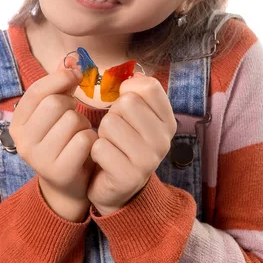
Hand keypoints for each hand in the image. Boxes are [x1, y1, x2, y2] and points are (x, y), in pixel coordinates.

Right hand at [9, 62, 97, 221]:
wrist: (68, 184)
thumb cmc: (63, 140)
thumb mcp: (56, 111)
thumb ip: (60, 84)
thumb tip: (71, 57)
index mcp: (18, 123)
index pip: (37, 90)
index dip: (60, 78)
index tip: (76, 75)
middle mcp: (22, 141)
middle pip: (54, 103)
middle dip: (72, 106)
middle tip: (74, 117)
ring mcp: (39, 158)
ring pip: (72, 120)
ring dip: (83, 124)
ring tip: (79, 135)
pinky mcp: (59, 171)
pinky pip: (84, 140)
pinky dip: (92, 140)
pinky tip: (87, 148)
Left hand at [87, 73, 176, 215]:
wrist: (117, 188)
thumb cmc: (124, 143)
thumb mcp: (136, 117)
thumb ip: (137, 93)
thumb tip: (133, 74)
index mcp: (168, 122)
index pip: (150, 87)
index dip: (129, 88)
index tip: (124, 102)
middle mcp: (163, 141)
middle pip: (127, 103)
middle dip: (113, 113)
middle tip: (116, 131)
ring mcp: (148, 161)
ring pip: (110, 123)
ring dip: (103, 133)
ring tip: (110, 145)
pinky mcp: (128, 177)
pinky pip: (99, 147)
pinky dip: (95, 151)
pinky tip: (104, 161)